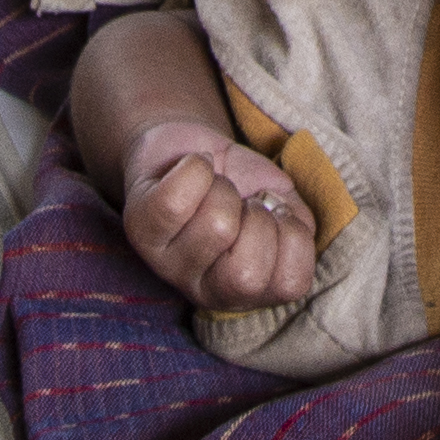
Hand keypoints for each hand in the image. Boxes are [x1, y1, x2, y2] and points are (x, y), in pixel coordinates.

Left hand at [116, 119, 323, 311]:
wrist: (190, 148)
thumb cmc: (241, 182)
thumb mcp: (283, 202)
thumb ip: (300, 222)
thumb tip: (288, 221)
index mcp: (249, 290)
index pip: (288, 285)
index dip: (291, 236)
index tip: (276, 214)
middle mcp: (204, 289)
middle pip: (245, 274)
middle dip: (257, 218)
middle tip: (244, 204)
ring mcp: (167, 264)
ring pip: (216, 227)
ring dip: (225, 188)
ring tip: (216, 187)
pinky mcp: (138, 230)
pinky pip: (175, 200)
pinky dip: (196, 168)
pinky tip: (194, 170)